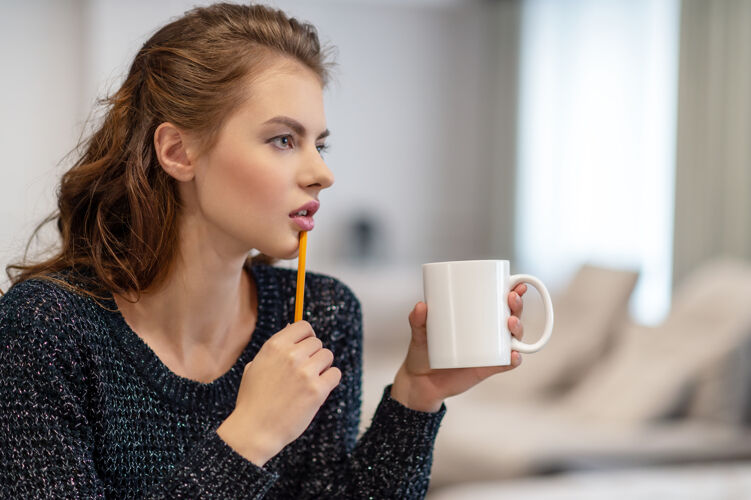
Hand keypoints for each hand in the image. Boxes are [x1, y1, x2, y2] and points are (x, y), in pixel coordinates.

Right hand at [217, 321, 340, 465]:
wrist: (254, 430)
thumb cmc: (253, 400)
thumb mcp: (255, 366)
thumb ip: (275, 348)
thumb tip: (292, 327)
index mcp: (274, 346)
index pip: (303, 326)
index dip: (307, 336)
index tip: (306, 347)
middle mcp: (291, 355)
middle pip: (317, 342)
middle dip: (313, 355)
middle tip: (304, 372)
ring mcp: (305, 372)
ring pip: (328, 356)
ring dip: (322, 367)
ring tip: (310, 381)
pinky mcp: (317, 390)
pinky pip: (335, 374)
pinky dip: (330, 380)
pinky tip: (318, 389)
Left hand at [390, 284, 526, 411]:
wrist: (421, 382)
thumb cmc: (424, 351)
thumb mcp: (419, 332)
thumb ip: (417, 320)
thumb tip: (421, 306)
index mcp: (476, 318)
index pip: (498, 301)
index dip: (512, 291)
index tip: (515, 283)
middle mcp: (488, 333)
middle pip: (512, 316)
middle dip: (517, 305)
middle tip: (510, 298)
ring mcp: (490, 351)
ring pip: (514, 338)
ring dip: (518, 328)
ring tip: (510, 322)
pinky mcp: (487, 368)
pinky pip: (506, 364)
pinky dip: (514, 359)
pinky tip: (513, 354)